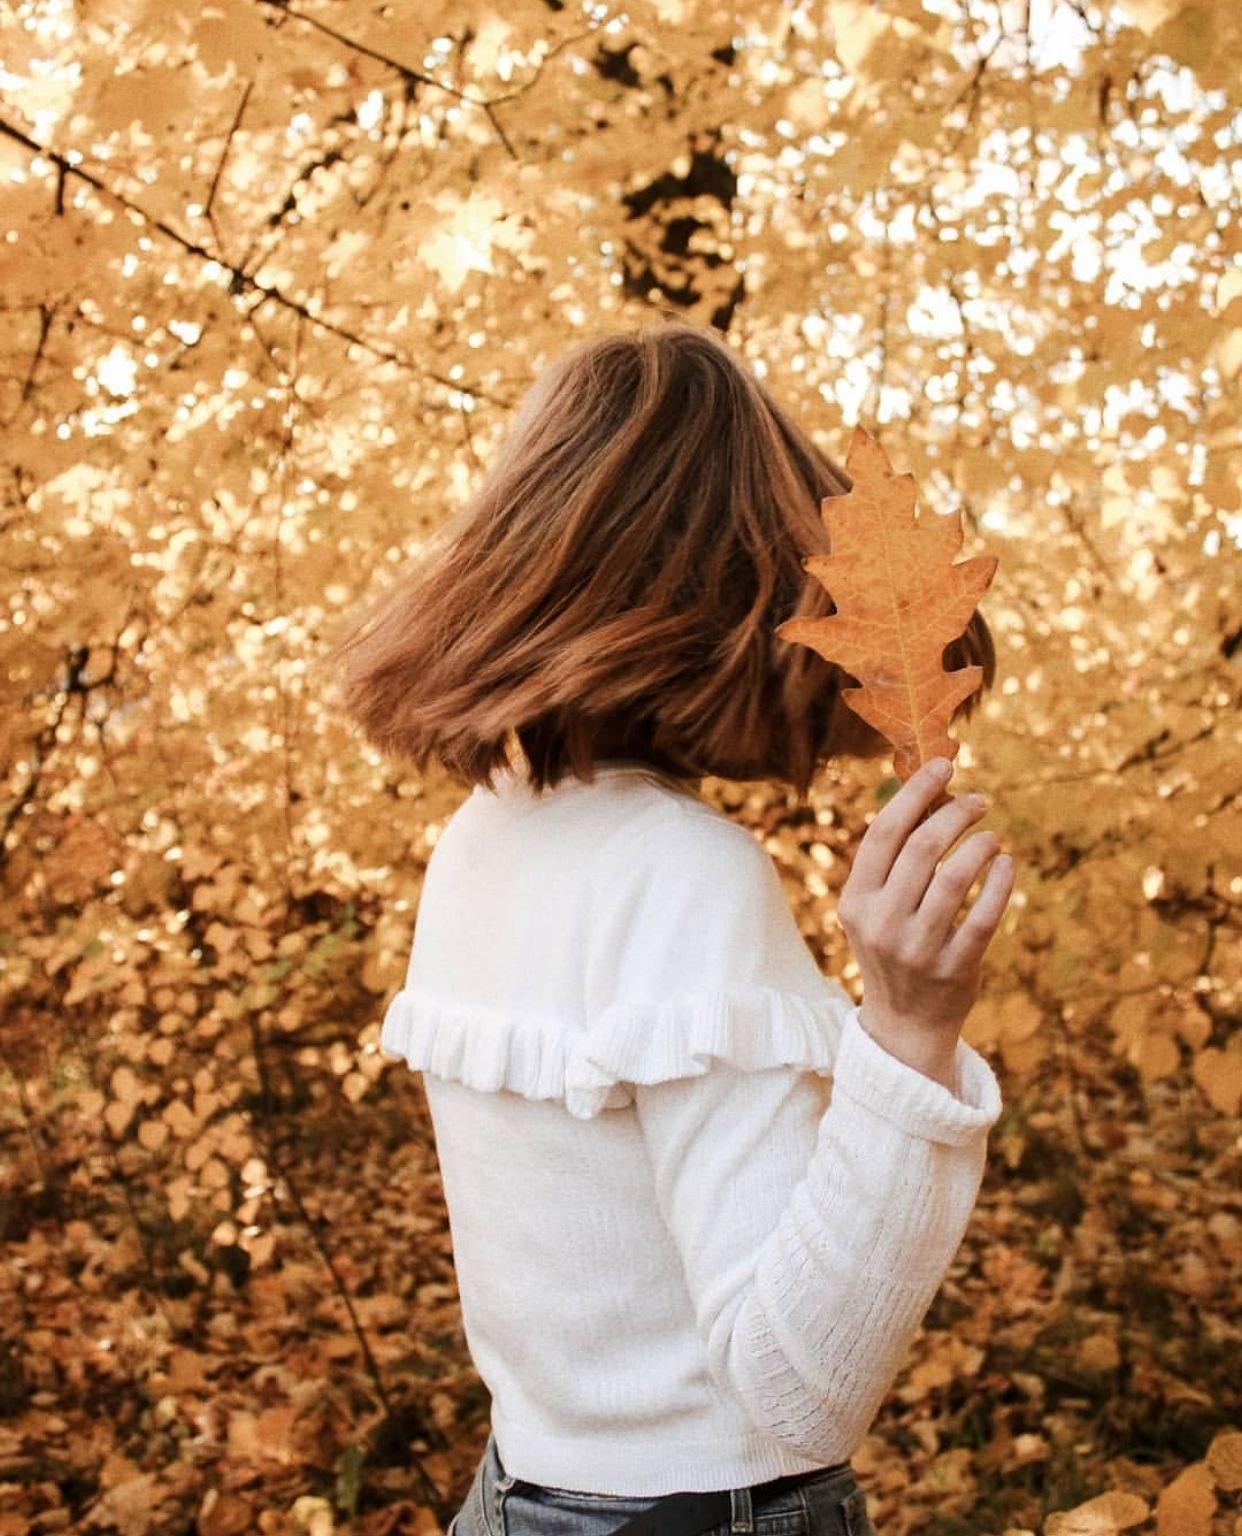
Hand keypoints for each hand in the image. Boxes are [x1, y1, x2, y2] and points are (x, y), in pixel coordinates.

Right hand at [837, 756, 1014, 1061]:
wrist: (903, 1024)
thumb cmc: (894, 947)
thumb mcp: (876, 908)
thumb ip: (894, 860)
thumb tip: (932, 794)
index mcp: (855, 900)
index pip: (884, 832)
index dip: (916, 792)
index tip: (944, 766)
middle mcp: (881, 923)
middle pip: (921, 848)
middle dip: (955, 813)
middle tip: (978, 801)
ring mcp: (917, 949)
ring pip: (954, 878)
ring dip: (980, 845)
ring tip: (992, 837)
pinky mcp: (954, 969)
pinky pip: (984, 916)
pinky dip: (1000, 883)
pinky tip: (1006, 864)